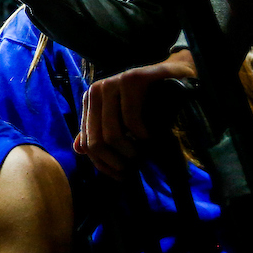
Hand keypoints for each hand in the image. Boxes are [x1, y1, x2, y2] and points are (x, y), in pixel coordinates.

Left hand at [74, 50, 196, 178]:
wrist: (174, 76)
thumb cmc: (148, 102)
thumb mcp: (121, 119)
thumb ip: (99, 132)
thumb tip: (78, 149)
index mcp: (90, 101)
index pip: (87, 144)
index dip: (103, 165)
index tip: (122, 176)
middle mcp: (96, 91)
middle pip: (97, 143)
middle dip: (116, 162)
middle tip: (134, 167)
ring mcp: (112, 83)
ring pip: (112, 135)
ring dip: (130, 151)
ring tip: (143, 153)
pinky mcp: (132, 79)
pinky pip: (131, 119)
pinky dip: (143, 135)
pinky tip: (150, 136)